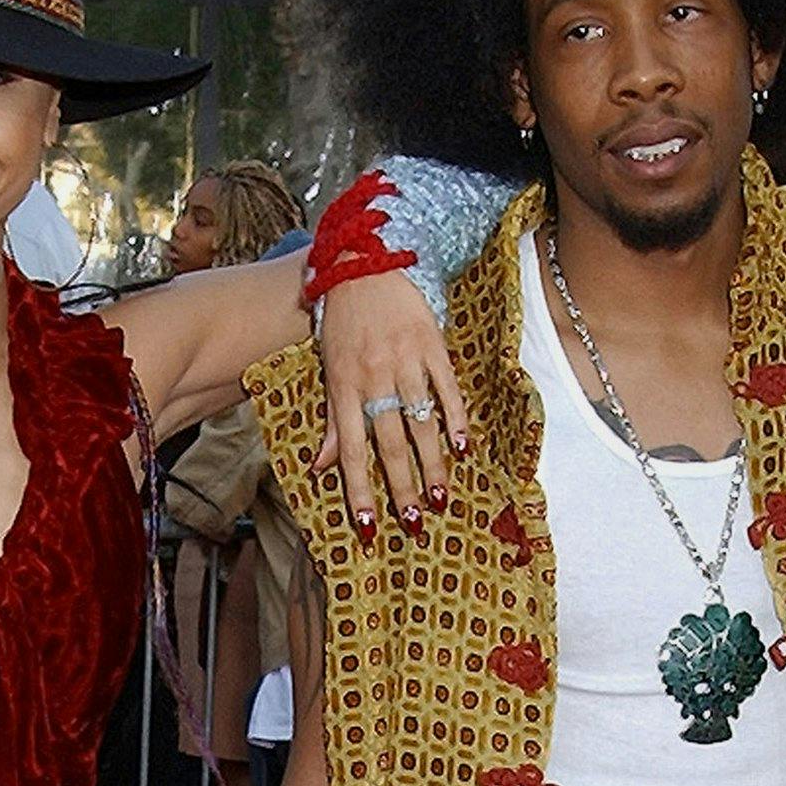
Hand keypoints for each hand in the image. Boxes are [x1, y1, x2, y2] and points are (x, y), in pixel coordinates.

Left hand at [315, 272, 470, 539]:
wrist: (364, 260)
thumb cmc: (342, 319)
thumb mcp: (328, 367)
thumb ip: (332, 419)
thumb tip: (321, 468)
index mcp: (344, 386)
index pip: (352, 450)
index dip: (360, 489)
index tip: (368, 525)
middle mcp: (374, 377)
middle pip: (390, 443)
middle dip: (402, 486)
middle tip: (414, 522)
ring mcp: (405, 360)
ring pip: (420, 422)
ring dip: (432, 463)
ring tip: (440, 497)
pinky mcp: (432, 343)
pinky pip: (447, 387)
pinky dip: (456, 417)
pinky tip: (463, 445)